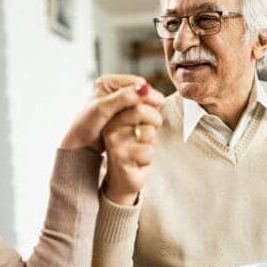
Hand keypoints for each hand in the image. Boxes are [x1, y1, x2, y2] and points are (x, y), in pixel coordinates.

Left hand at [60, 75, 162, 151]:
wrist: (80, 144)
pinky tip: (146, 123)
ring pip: (140, 102)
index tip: (159, 104)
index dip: (148, 93)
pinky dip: (142, 116)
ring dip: (147, 109)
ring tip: (154, 118)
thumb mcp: (103, 110)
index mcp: (107, 82)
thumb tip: (143, 89)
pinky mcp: (121, 112)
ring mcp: (117, 100)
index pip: (136, 82)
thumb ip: (122, 98)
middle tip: (159, 111)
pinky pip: (137, 111)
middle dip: (148, 101)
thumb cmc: (86, 127)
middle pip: (140, 91)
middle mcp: (112, 88)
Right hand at [97, 77, 164, 204]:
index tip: (156, 109)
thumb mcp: (136, 123)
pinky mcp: (120, 157)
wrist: (123, 179)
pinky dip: (149, 157)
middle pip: (140, 110)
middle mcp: (109, 126)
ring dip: (151, 142)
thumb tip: (147, 88)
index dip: (152, 102)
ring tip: (140, 148)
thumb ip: (141, 105)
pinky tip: (138, 161)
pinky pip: (148, 150)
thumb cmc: (134, 148)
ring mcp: (114, 141)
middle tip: (153, 129)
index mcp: (112, 114)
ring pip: (148, 132)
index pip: (135, 97)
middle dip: (155, 121)